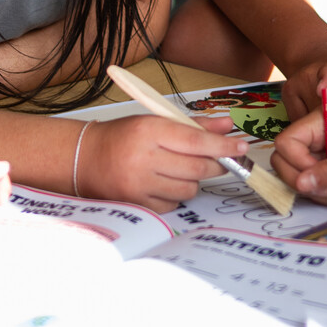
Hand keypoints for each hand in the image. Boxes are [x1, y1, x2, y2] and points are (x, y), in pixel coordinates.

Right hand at [76, 114, 244, 212]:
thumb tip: (228, 127)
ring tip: (180, 169)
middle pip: (197, 168)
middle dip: (216, 165)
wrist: (85, 158)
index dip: (223, 145)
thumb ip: (194, 125)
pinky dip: (177, 194)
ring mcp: (140, 185)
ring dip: (194, 181)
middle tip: (221, 160)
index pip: (196, 140)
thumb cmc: (123, 136)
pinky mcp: (137, 204)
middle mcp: (144, 158)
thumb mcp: (156, 121)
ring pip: (189, 188)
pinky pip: (174, 203)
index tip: (241, 146)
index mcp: (150, 130)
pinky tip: (165, 183)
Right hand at [270, 106, 326, 205]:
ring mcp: (315, 156)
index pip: (285, 141)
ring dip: (321, 193)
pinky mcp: (320, 172)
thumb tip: (301, 183)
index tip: (320, 174)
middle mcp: (312, 137)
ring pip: (296, 180)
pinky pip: (309, 189)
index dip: (296, 162)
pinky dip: (326, 197)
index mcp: (318, 122)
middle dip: (306, 182)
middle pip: (283, 162)